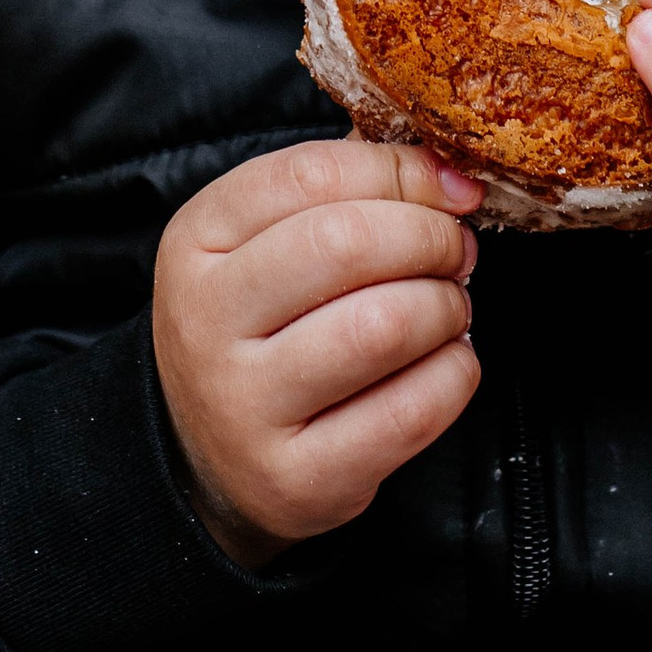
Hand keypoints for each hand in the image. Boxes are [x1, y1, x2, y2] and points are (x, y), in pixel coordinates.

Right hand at [153, 138, 483, 567]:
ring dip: (446, 307)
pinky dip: (454, 374)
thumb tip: (451, 174)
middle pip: (348, 244)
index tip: (449, 189)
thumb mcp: (268, 243)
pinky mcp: (297, 479)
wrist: (213, 462)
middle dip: (432, 238)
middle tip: (455, 251)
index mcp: (196, 240)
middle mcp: (205, 321)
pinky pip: (411, 411)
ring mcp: (245, 407)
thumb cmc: (261, 329)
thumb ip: (349, 191)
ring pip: (384, 326)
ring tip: (448, 309)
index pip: (309, 174)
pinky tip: (444, 363)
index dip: (399, 172)